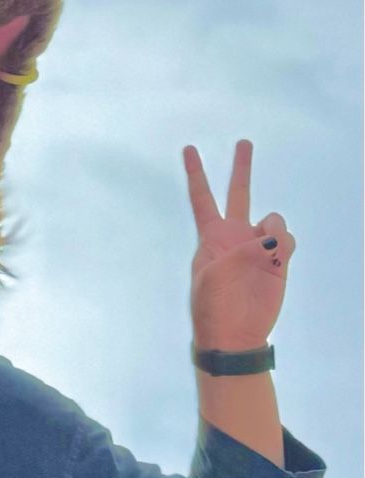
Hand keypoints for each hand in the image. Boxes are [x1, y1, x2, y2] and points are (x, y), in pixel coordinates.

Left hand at [183, 141, 294, 350]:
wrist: (235, 335)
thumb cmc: (214, 307)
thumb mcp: (215, 276)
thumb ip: (242, 252)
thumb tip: (273, 242)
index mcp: (211, 237)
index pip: (202, 197)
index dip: (196, 173)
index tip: (189, 149)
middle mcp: (236, 236)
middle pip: (239, 193)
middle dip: (241, 168)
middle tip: (243, 142)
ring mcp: (259, 247)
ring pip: (273, 219)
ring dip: (271, 231)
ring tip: (263, 257)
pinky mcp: (279, 261)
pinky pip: (287, 239)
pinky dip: (284, 244)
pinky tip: (277, 260)